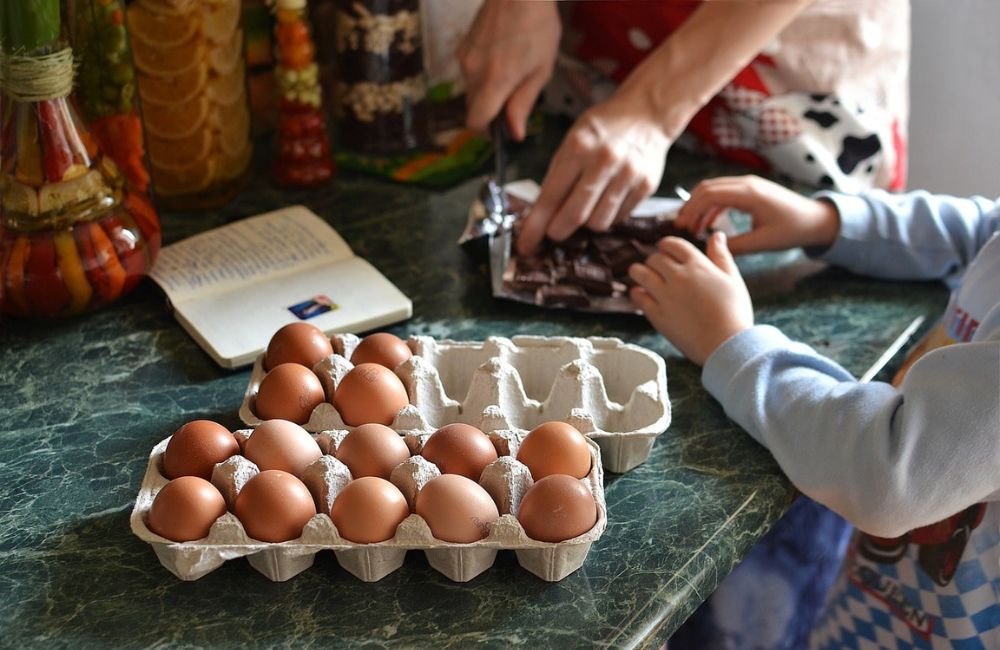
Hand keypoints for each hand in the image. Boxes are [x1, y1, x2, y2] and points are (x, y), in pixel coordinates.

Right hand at [459, 0, 559, 140]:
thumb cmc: (537, 25)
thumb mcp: (541, 69)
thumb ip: (524, 103)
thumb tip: (515, 133)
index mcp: (495, 81)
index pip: (475, 121)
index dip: (485, 132)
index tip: (499, 132)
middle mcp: (473, 72)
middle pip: (473, 107)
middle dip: (490, 111)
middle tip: (514, 100)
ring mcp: (465, 58)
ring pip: (471, 90)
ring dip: (487, 92)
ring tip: (511, 72)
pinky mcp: (463, 46)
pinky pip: (469, 72)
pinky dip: (482, 75)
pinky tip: (501, 58)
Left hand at [516, 90, 670, 255]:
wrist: (646, 113)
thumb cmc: (602, 129)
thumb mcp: (572, 140)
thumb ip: (557, 176)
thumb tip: (540, 217)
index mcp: (578, 147)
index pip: (551, 196)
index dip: (536, 226)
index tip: (525, 245)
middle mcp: (604, 161)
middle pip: (575, 216)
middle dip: (558, 231)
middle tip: (554, 232)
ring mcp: (628, 174)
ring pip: (598, 223)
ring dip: (586, 224)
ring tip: (585, 208)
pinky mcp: (646, 186)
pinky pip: (618, 218)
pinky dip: (607, 216)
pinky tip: (606, 200)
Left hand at [629, 232, 752, 365]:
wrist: (727, 345)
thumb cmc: (735, 313)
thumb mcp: (733, 279)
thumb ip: (721, 255)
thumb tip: (717, 235)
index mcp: (698, 265)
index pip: (673, 244)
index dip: (666, 245)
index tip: (665, 250)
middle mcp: (678, 276)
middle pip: (654, 258)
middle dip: (655, 261)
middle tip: (657, 268)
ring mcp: (665, 295)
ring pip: (639, 273)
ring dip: (639, 272)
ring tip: (642, 277)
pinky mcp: (656, 314)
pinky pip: (637, 296)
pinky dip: (636, 293)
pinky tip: (642, 294)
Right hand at [674, 175, 840, 254]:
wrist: (816, 219)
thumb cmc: (793, 230)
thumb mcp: (763, 242)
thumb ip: (735, 246)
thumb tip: (711, 249)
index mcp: (749, 194)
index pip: (709, 195)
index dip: (691, 210)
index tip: (681, 227)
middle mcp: (747, 183)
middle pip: (707, 188)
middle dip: (690, 206)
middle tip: (681, 227)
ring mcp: (749, 184)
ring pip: (713, 189)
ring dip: (699, 206)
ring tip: (692, 227)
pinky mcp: (751, 190)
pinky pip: (724, 193)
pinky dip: (712, 206)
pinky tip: (708, 224)